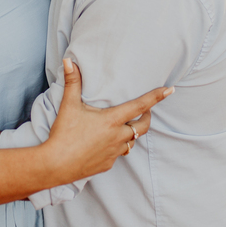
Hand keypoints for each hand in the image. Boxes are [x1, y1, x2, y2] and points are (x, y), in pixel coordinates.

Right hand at [43, 58, 172, 183]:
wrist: (55, 165)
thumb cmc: (63, 134)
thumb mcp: (68, 106)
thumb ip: (72, 82)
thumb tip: (68, 61)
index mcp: (112, 120)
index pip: (140, 106)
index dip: (156, 97)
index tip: (170, 90)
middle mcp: (118, 136)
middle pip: (143, 126)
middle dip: (147, 117)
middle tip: (145, 110)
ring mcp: (114, 152)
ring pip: (131, 141)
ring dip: (131, 132)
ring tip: (123, 125)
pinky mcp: (108, 164)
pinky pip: (119, 153)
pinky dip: (117, 146)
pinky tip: (105, 143)